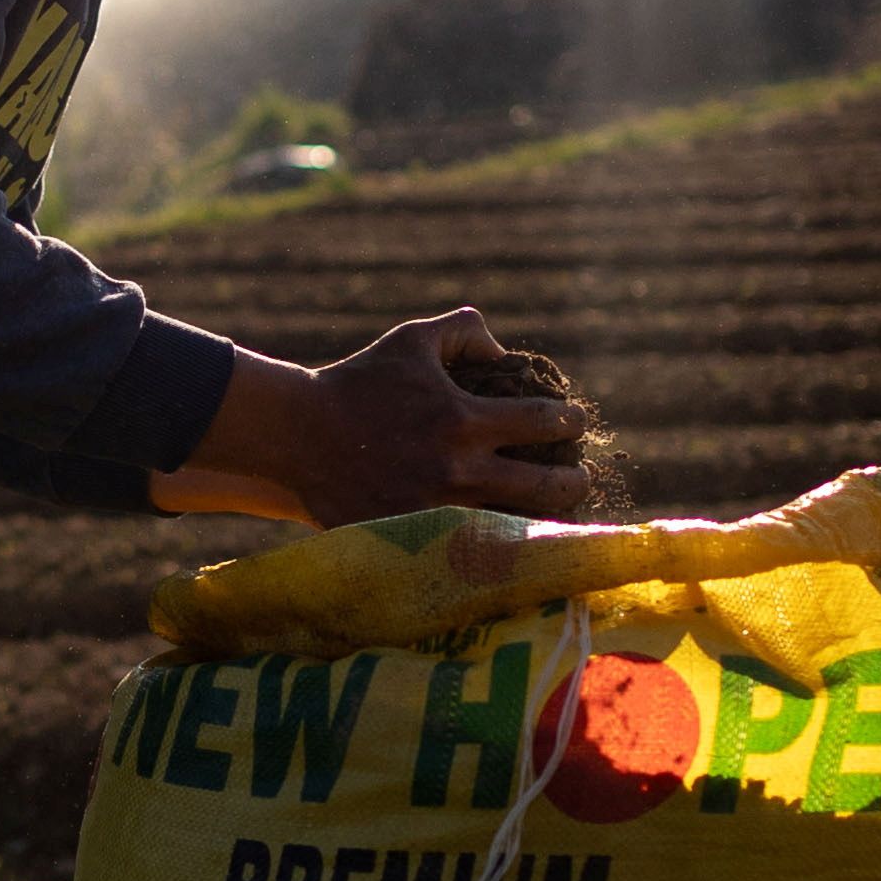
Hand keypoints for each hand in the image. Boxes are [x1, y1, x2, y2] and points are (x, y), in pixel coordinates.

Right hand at [152, 307, 602, 526]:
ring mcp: (436, 511)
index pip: (542, 421)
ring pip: (517, 526)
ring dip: (548, 518)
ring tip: (560, 513)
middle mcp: (456, 471)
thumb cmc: (357, 383)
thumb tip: (506, 353)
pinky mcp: (415, 539)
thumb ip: (465, 332)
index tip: (575, 421)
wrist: (297, 438)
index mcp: (462, 420)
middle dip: (576, 480)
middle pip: (546, 487)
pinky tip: (516, 538)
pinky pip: (473, 548)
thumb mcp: (411, 340)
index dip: (570, 420)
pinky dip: (501, 543)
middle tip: (583, 475)